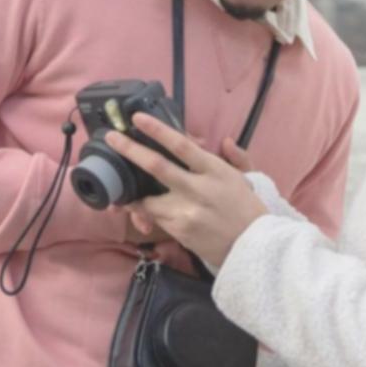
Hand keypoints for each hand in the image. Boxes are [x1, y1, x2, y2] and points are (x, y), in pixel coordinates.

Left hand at [103, 114, 268, 269]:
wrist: (253, 247)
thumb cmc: (248, 209)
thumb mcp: (246, 178)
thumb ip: (235, 157)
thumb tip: (224, 141)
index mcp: (215, 171)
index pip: (182, 146)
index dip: (158, 130)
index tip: (138, 118)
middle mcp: (198, 189)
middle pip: (157, 166)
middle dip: (130, 150)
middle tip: (112, 138)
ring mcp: (186, 212)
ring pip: (148, 199)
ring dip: (131, 193)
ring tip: (117, 189)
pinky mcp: (179, 231)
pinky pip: (155, 218)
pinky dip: (145, 213)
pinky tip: (135, 209)